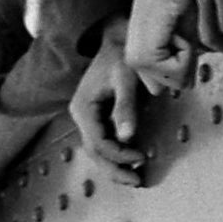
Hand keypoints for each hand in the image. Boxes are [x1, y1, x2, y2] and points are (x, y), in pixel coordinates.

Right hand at [67, 33, 144, 185]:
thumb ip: (126, 107)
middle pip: (94, 152)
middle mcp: (81, 115)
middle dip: (115, 168)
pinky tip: (132, 159)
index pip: (98, 142)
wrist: (119, 40)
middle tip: (138, 181)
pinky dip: (117, 153)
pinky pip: (104, 141)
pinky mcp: (98, 116)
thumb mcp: (126, 79)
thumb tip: (127, 137)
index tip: (141, 157)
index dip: (119, 155)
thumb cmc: (122, 56)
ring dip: (115, 165)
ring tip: (136, 176)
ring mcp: (88, 117)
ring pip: (98, 150)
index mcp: (83, 108)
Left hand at [125, 0, 199, 91]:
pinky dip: (186, 52)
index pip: (165, 85)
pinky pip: (178, 73)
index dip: (182, 64)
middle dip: (183, 63)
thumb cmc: (177, 3)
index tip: (176, 36)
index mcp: (138, 56)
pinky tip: (173, 31)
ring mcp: (136, 62)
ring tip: (174, 31)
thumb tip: (180, 88)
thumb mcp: (179, 40)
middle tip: (176, 33)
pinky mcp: (144, 58)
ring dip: (186, 55)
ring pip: (177, 81)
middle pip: (172, 86)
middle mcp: (132, 61)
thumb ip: (176, 67)